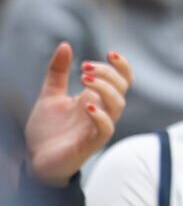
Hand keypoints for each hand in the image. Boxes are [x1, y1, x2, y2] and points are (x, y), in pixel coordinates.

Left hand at [24, 44, 130, 185]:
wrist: (36, 159)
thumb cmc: (47, 131)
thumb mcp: (49, 94)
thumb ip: (58, 72)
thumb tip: (65, 45)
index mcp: (95, 99)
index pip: (122, 81)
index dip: (122, 67)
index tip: (110, 53)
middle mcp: (102, 112)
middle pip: (121, 89)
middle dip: (108, 74)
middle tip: (84, 69)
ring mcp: (98, 127)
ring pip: (118, 105)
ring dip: (105, 89)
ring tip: (84, 79)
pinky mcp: (91, 143)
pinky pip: (105, 128)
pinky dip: (100, 115)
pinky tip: (85, 105)